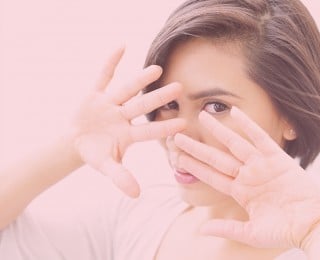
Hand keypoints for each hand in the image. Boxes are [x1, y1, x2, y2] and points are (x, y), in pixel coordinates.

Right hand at [71, 47, 184, 197]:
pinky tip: (122, 46)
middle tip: (180, 87)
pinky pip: (103, 76)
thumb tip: (136, 194)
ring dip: (140, 79)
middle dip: (159, 98)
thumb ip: (121, 177)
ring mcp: (110, 104)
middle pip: (142, 106)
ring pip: (127, 90)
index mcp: (128, 134)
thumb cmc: (96, 155)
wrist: (77, 143)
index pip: (149, 130)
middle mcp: (123, 116)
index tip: (184, 123)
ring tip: (157, 68)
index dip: (164, 127)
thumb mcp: (106, 167)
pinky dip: (110, 62)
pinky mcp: (96, 94)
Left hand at [173, 107, 319, 248]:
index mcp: (240, 192)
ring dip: (218, 130)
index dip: (195, 167)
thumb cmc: (285, 231)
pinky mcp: (278, 158)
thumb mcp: (251, 233)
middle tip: (178, 136)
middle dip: (197, 147)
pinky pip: (260, 138)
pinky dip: (249, 125)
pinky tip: (235, 112)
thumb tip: (200, 230)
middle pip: (217, 158)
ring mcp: (261, 166)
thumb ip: (226, 229)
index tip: (179, 159)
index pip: (212, 176)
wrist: (314, 225)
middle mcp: (248, 176)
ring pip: (234, 143)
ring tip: (201, 116)